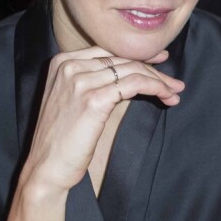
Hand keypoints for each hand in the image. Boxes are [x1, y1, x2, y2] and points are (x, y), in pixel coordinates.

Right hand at [20, 46, 184, 194]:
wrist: (45, 169)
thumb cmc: (63, 138)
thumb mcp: (73, 97)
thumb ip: (95, 79)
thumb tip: (133, 70)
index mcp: (62, 61)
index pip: (110, 51)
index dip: (139, 55)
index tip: (160, 60)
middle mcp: (70, 65)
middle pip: (123, 59)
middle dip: (154, 69)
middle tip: (174, 81)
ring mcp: (80, 80)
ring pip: (133, 70)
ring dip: (159, 81)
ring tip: (175, 92)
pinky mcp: (94, 98)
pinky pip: (135, 84)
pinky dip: (155, 87)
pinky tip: (166, 96)